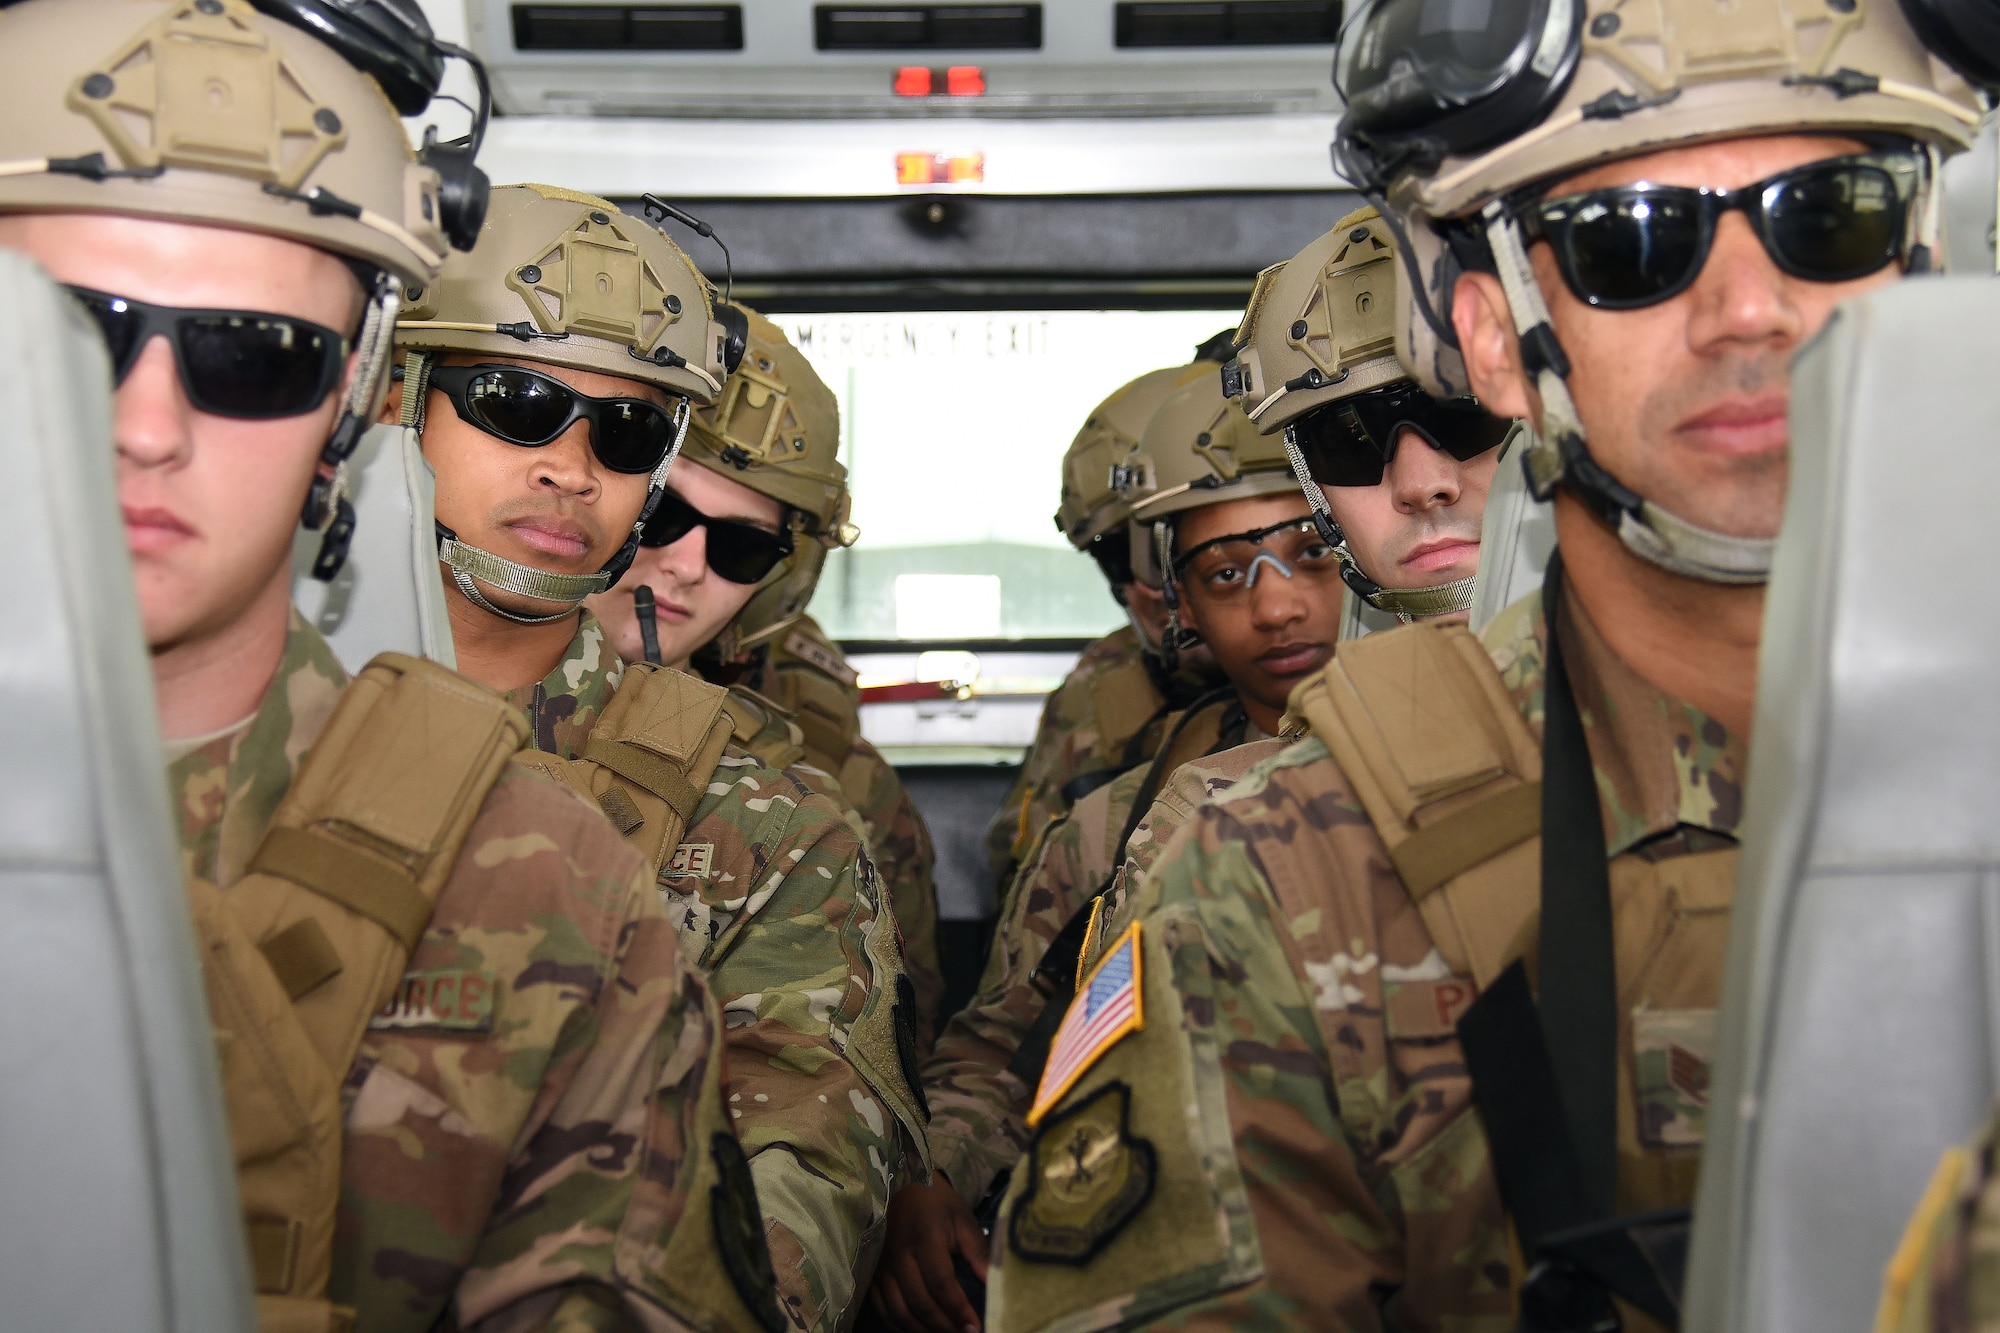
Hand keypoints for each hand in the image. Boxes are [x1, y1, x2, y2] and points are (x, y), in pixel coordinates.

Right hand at [866, 1172, 988, 1332]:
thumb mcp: (962, 1219)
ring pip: (898, 1311)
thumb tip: (995, 1286)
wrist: (899, 1181)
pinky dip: (898, 1324)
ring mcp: (881, 1265)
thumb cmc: (936, 1201)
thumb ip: (979, 1253)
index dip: (959, 1310)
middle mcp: (899, 1255)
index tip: (975, 1328)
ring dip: (921, 1331)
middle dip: (943, 1327)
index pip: (941, 1284)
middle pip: (919, 1303)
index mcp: (925, 1239)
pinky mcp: (871, 1270)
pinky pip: (882, 1307)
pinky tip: (917, 1329)